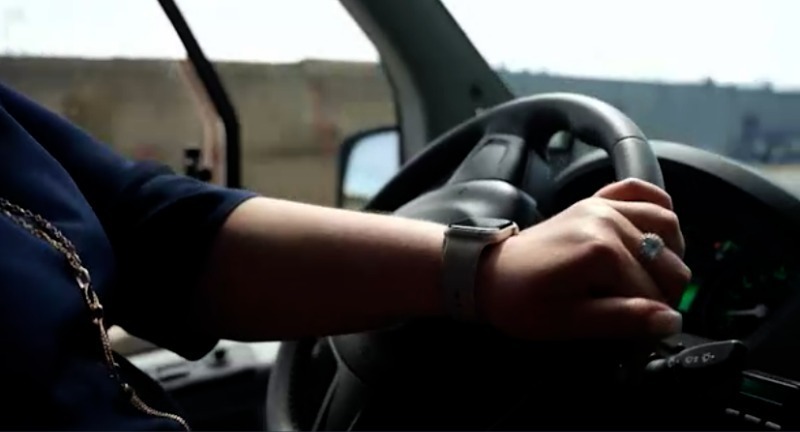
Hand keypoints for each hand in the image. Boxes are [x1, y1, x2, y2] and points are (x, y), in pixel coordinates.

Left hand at [476, 178, 690, 339]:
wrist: (489, 274)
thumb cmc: (523, 302)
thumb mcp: (569, 322)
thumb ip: (622, 319)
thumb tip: (670, 320)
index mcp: (601, 251)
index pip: (654, 292)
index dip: (652, 319)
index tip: (639, 335)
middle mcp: (608, 220)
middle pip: (667, 260)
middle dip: (663, 291)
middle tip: (642, 313)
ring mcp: (602, 205)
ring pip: (666, 224)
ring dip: (670, 254)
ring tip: (652, 280)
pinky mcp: (596, 200)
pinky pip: (639, 191)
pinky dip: (656, 207)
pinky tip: (654, 233)